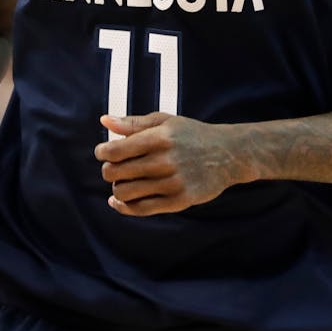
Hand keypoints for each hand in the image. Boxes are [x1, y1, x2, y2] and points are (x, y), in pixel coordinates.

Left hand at [94, 113, 246, 216]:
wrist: (229, 154)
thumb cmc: (192, 135)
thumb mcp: (165, 122)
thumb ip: (133, 123)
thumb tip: (103, 121)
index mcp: (159, 138)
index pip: (115, 151)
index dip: (102, 153)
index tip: (103, 153)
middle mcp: (165, 161)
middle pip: (116, 173)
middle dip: (108, 170)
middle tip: (114, 168)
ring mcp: (172, 183)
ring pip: (125, 193)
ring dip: (117, 188)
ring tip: (124, 181)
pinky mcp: (179, 201)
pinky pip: (141, 209)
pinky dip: (123, 207)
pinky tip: (118, 202)